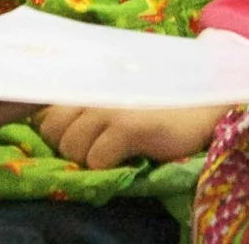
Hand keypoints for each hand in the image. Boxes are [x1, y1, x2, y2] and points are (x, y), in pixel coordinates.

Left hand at [35, 104, 232, 169]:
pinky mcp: (128, 128)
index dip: (56, 130)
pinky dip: (107, 165)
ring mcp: (109, 108)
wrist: (202, 103)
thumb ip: (87, 101)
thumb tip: (52, 122)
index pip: (46, 110)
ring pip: (71, 148)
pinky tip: (127, 155)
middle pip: (52, 132)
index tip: (74, 135)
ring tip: (111, 152)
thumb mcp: (117, 94)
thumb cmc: (159, 101)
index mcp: (89, 82)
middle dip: (69, 146)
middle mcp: (94, 91)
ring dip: (88, 158)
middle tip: (95, 147)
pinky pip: (96, 160)